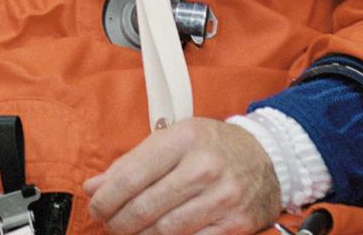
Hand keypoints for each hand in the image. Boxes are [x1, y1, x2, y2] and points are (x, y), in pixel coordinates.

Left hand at [84, 118, 280, 234]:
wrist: (268, 157)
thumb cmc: (212, 146)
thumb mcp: (173, 139)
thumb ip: (132, 162)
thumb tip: (94, 186)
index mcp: (184, 138)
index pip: (131, 175)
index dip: (106, 198)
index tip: (96, 207)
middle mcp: (203, 167)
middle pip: (145, 208)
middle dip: (118, 223)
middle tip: (110, 224)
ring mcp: (222, 197)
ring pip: (164, 231)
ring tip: (130, 232)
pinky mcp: (235, 224)